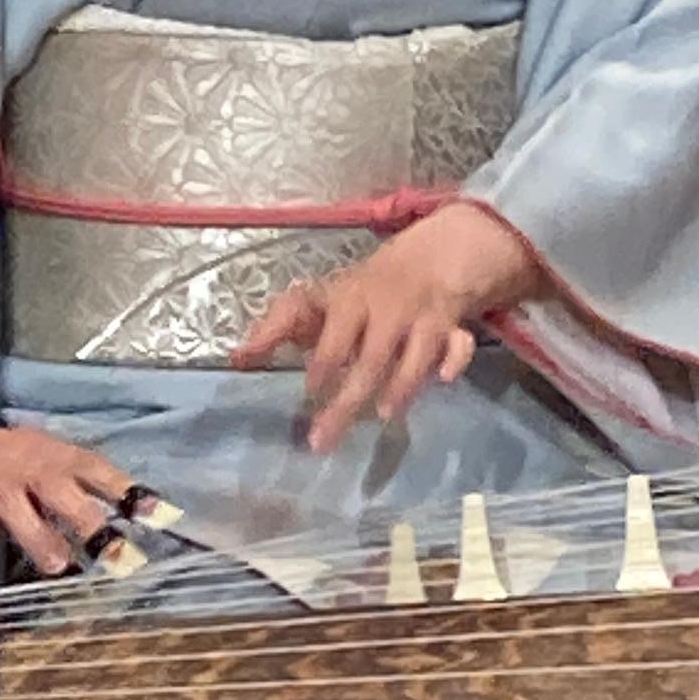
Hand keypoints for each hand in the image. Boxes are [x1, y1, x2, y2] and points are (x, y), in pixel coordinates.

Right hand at [0, 403, 131, 587]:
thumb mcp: (27, 464)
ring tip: (57, 566)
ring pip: (10, 508)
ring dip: (36, 536)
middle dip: (88, 520)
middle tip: (116, 552)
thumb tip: (115, 527)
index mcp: (39, 455)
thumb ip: (65, 494)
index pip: (91, 468)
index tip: (161, 514)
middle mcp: (12, 468)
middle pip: (57, 488)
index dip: (126, 490)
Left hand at [232, 203, 545, 452]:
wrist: (431, 258)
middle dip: (348, 400)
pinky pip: (459, 345)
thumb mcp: (321, 299)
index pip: (334, 334)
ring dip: (401, 385)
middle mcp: (387, 310)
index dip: (323, 363)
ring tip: (383, 417)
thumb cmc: (362, 293)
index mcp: (350, 301)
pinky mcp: (452, 329)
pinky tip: (443, 380)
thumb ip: (278, 326)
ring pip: (415, 355)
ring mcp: (422, 320)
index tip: (309, 393)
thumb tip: (238, 359)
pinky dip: (454, 360)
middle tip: (323, 441)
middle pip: (370, 358)